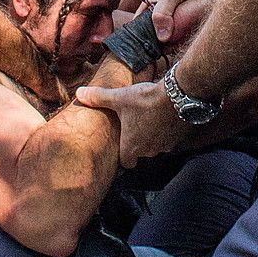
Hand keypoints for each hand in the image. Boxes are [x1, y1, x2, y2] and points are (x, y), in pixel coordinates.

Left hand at [74, 80, 188, 166]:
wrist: (177, 96)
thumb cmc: (145, 100)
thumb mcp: (118, 98)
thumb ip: (98, 98)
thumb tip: (79, 93)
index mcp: (132, 147)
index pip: (126, 163)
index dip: (124, 155)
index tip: (122, 144)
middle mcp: (149, 151)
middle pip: (141, 152)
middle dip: (138, 141)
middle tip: (134, 125)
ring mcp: (165, 146)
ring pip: (156, 145)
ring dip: (153, 135)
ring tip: (149, 117)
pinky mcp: (178, 138)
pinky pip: (169, 138)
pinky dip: (166, 130)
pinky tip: (163, 115)